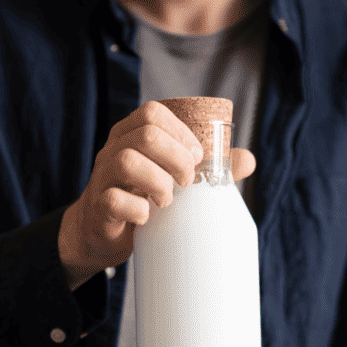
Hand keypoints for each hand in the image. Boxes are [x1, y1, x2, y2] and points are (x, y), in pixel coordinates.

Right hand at [58, 101, 256, 290]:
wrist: (100, 232)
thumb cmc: (141, 198)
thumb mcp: (173, 179)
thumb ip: (209, 169)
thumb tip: (248, 160)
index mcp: (131, 134)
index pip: (152, 113)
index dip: (180, 132)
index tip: (196, 157)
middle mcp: (113, 150)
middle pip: (146, 135)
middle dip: (177, 158)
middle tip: (187, 182)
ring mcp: (102, 177)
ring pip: (127, 162)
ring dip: (159, 183)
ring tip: (167, 201)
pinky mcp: (98, 206)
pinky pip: (114, 200)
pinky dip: (138, 210)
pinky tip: (147, 218)